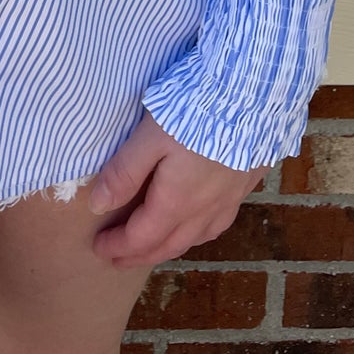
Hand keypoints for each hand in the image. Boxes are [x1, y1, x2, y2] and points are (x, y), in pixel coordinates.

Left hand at [86, 110, 270, 268]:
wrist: (255, 94)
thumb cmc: (197, 110)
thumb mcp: (150, 136)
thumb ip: (124, 172)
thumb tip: (98, 206)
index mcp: (177, 201)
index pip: (142, 237)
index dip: (118, 246)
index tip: (98, 249)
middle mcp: (205, 209)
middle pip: (169, 245)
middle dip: (140, 255)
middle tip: (117, 259)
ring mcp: (229, 199)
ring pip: (196, 238)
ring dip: (169, 247)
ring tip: (152, 247)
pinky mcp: (245, 184)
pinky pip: (218, 223)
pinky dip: (198, 233)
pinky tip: (197, 223)